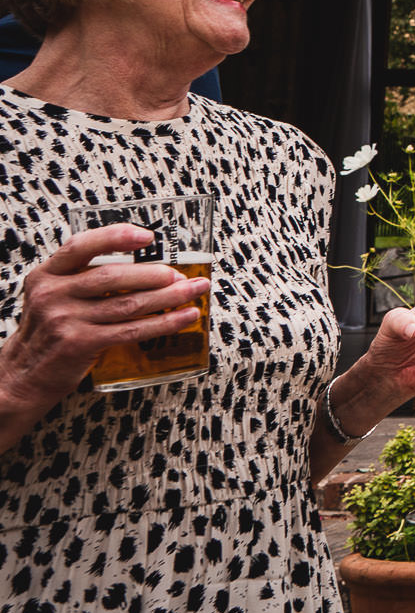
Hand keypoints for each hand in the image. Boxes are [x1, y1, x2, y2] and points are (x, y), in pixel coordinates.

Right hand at [0, 226, 206, 422]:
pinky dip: (164, 322)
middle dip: (154, 274)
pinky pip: (132, 330)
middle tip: (180, 275)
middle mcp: (53, 294)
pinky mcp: (81, 344)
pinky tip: (185, 317)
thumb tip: (141, 265)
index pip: (81, 246)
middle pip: (114, 276)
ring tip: (194, 290)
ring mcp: (66, 320)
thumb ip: (81, 278)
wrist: (22, 376)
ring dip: (169, 297)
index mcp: (46, 276)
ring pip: (128, 303)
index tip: (148, 236)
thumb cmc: (47, 332)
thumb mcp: (51, 296)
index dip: (116, 238)